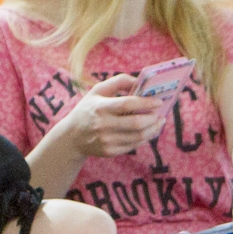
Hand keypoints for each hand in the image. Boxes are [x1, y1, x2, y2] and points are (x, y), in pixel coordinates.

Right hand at [54, 73, 168, 157]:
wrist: (72, 136)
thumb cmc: (89, 109)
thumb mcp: (97, 91)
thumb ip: (119, 82)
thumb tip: (140, 81)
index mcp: (100, 107)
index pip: (126, 104)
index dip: (145, 103)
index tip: (158, 101)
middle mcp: (103, 125)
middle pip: (136, 123)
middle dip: (153, 118)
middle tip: (160, 113)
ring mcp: (106, 140)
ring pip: (138, 136)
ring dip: (153, 129)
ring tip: (159, 121)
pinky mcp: (110, 151)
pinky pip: (134, 145)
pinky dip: (145, 137)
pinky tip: (149, 131)